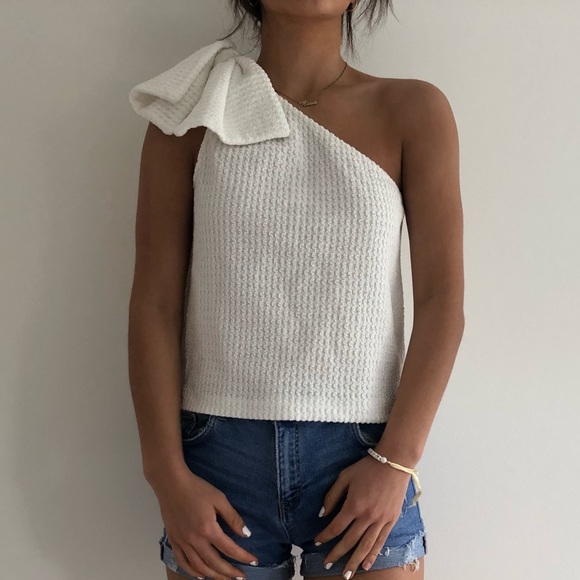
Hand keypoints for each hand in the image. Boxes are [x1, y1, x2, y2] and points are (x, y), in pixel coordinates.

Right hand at [152, 464, 258, 579]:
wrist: (171, 484)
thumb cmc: (197, 489)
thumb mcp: (219, 499)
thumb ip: (233, 518)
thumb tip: (246, 534)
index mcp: (208, 529)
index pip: (229, 548)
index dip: (243, 556)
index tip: (254, 561)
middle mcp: (194, 540)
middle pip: (215, 563)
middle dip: (230, 572)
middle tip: (241, 577)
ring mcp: (182, 542)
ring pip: (199, 567)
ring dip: (214, 576)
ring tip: (225, 579)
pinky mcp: (174, 541)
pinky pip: (183, 562)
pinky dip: (193, 571)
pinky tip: (201, 575)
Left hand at [314, 454, 410, 578]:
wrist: (394, 463)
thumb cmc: (367, 467)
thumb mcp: (345, 476)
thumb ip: (332, 496)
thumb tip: (322, 514)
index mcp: (354, 505)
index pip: (336, 527)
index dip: (325, 536)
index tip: (317, 541)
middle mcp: (367, 517)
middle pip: (349, 541)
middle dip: (336, 554)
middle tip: (326, 564)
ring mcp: (380, 521)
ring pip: (365, 547)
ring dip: (354, 562)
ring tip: (346, 574)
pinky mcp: (390, 521)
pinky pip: (380, 542)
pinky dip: (373, 555)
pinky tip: (366, 565)